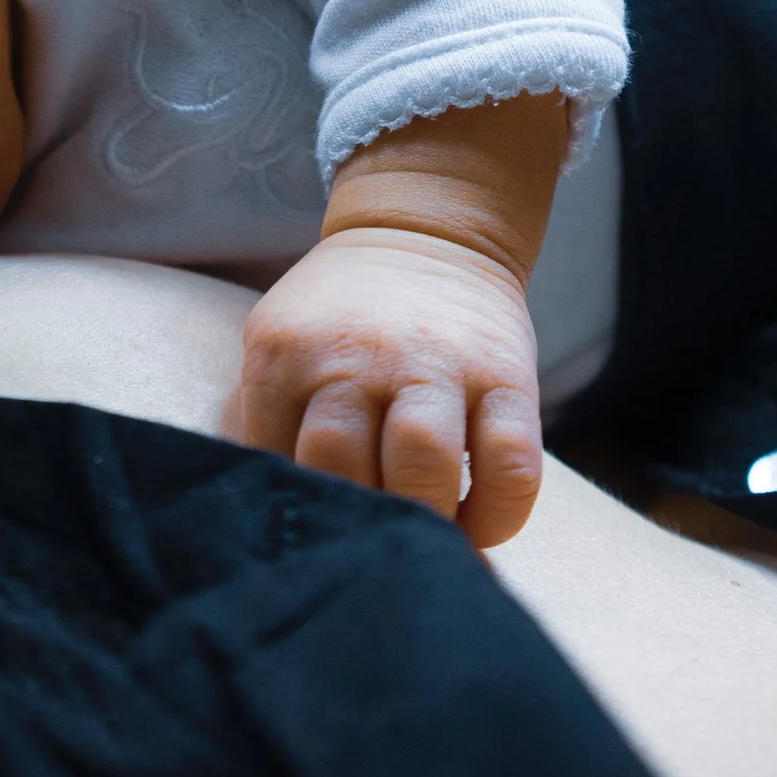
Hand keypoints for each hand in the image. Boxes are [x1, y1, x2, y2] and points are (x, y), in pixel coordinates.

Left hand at [226, 228, 543, 545]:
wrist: (424, 233)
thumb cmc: (341, 321)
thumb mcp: (282, 349)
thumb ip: (267, 423)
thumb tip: (277, 525)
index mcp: (284, 355)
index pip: (273, 463)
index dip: (300, 518)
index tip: (318, 537)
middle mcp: (356, 357)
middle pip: (341, 465)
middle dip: (356, 524)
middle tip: (370, 543)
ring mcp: (434, 364)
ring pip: (422, 461)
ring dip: (424, 519)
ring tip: (423, 536)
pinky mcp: (506, 377)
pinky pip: (510, 465)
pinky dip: (497, 514)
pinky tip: (478, 522)